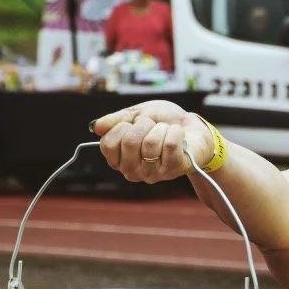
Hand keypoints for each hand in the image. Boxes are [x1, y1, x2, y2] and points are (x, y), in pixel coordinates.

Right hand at [91, 101, 213, 182]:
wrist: (193, 128)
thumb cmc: (163, 122)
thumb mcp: (136, 114)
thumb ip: (116, 120)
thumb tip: (96, 126)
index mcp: (119, 159)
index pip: (108, 144)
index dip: (121, 126)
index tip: (133, 123)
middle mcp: (133, 171)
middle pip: (129, 142)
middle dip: (144, 124)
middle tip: (153, 126)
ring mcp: (153, 173)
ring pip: (151, 143)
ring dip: (161, 128)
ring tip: (166, 131)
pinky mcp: (173, 170)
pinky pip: (170, 145)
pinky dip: (176, 132)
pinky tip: (179, 136)